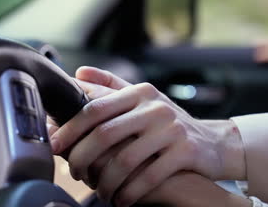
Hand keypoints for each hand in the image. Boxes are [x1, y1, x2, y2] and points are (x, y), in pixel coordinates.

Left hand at [50, 66, 245, 206]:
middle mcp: (154, 107)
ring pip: (126, 159)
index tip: (54, 145)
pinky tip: (122, 199)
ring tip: (100, 192)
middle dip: (83, 158)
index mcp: (138, 93)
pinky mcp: (186, 151)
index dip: (70, 128)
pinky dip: (131, 191)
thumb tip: (78, 73)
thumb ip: (110, 86)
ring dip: (106, 181)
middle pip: (106, 134)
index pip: (95, 108)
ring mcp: (171, 128)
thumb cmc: (166, 122)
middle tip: (75, 173)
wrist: (213, 142)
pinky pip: (150, 176)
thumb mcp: (141, 99)